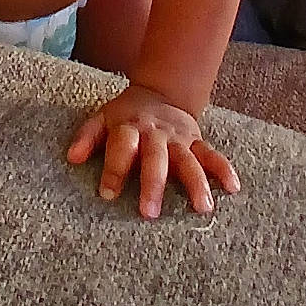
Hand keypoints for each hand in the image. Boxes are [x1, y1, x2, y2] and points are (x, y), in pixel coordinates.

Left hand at [67, 85, 239, 219]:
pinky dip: (223, 169)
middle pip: (155, 159)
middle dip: (153, 184)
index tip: (108, 195)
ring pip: (188, 160)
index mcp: (130, 127)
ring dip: (196, 183)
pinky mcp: (196, 143)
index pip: (122, 147)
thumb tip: (72, 158)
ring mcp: (179, 139)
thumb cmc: (126, 115)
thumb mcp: (103, 118)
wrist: (160, 93)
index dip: (114, 169)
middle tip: (149, 213)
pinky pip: (212, 155)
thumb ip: (87, 137)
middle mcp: (156, 134)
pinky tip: (233, 188)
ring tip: (202, 208)